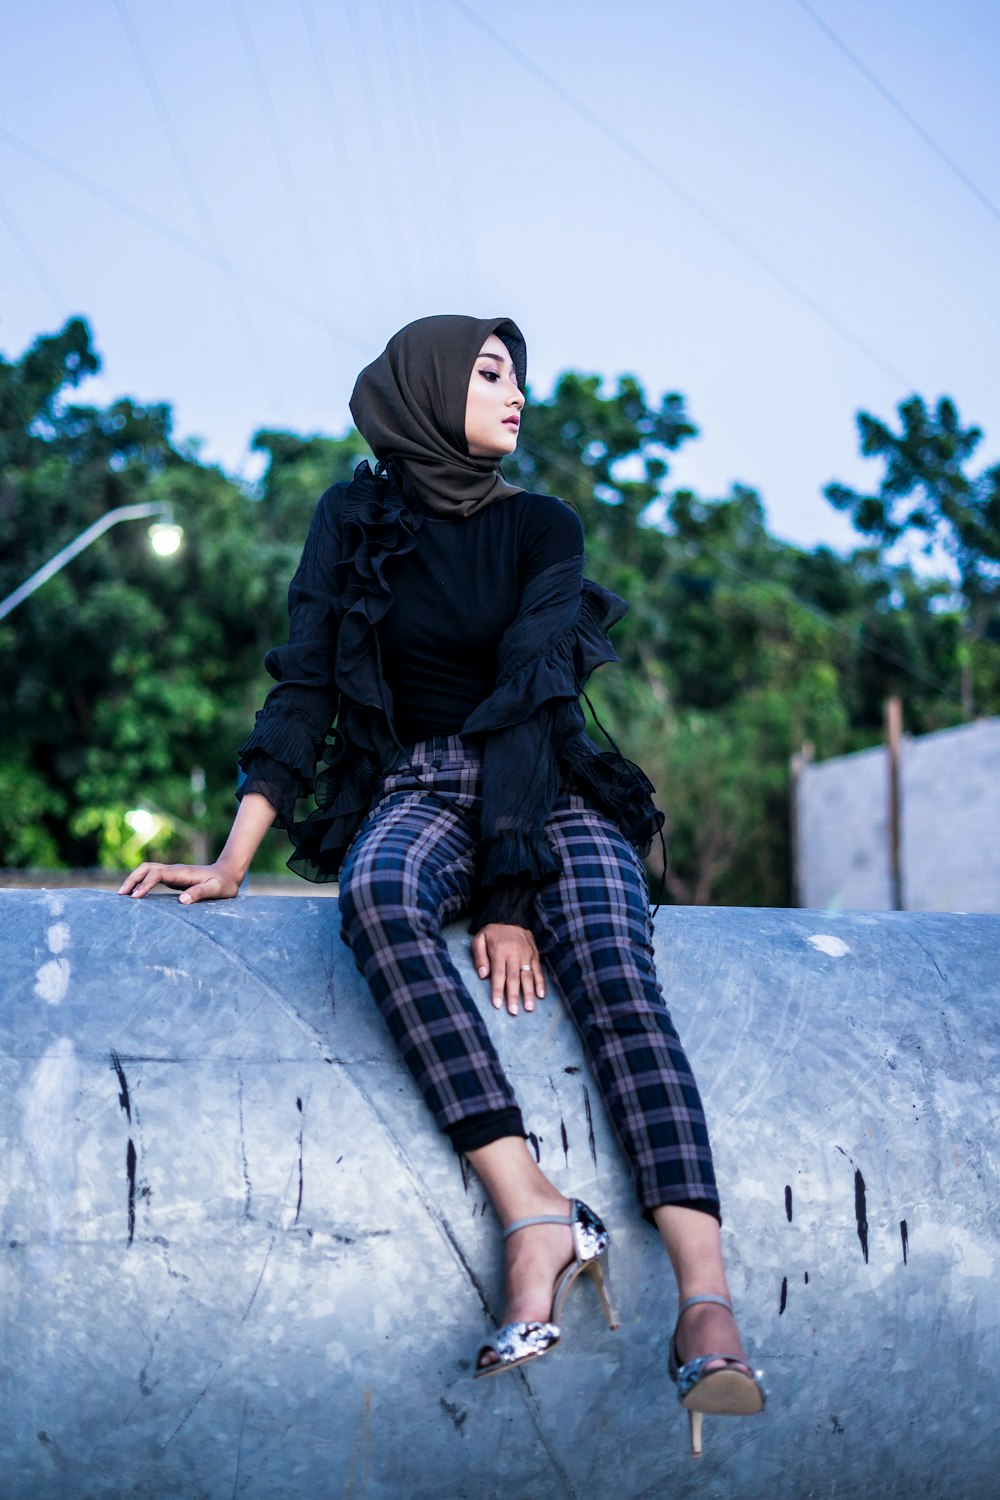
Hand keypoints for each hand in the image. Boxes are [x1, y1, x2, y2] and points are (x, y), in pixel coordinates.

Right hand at [118, 860, 242, 903]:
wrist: (228, 874)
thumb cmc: (224, 884)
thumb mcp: (216, 889)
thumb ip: (200, 893)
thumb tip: (182, 901)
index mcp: (183, 872)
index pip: (158, 874)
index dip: (145, 884)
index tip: (136, 897)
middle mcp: (174, 870)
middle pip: (147, 868)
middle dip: (132, 879)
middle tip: (121, 895)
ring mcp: (172, 873)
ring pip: (147, 871)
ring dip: (134, 880)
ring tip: (122, 896)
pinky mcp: (172, 879)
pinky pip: (152, 877)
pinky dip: (140, 883)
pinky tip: (135, 896)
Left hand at [471, 923, 544, 1015]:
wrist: (510, 916)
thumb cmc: (492, 932)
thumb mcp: (479, 939)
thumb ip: (479, 957)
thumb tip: (483, 975)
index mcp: (499, 951)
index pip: (498, 974)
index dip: (498, 990)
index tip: (497, 1005)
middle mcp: (514, 954)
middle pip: (514, 978)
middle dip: (514, 996)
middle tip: (514, 1012)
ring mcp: (526, 955)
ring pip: (528, 976)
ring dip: (529, 993)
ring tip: (529, 1008)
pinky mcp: (534, 954)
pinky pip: (538, 970)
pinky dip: (540, 983)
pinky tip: (541, 995)